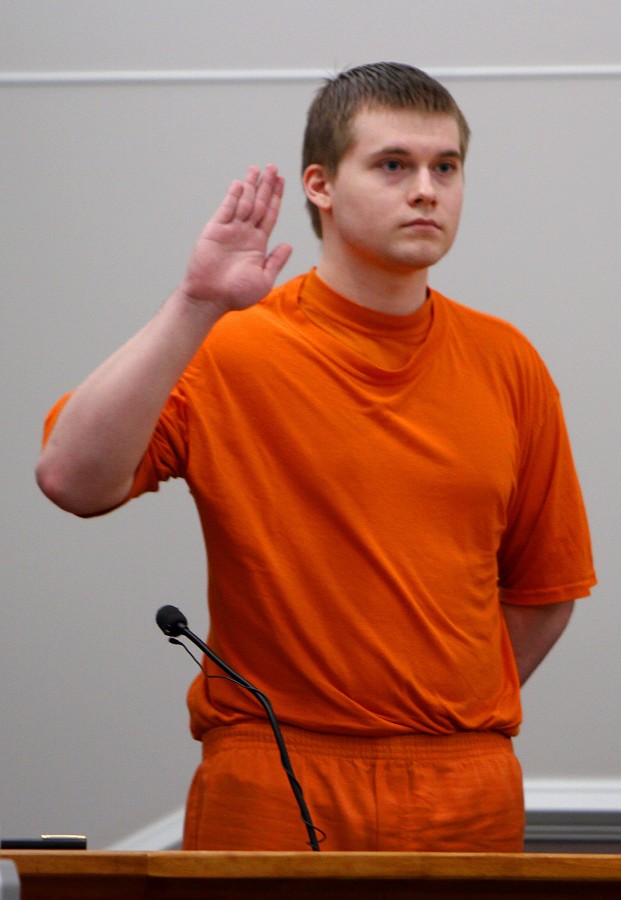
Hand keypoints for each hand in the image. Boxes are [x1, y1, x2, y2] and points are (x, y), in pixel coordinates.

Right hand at [180, 165, 291, 312]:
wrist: (210, 298)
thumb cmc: (237, 294)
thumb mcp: (264, 279)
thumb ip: (276, 261)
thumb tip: (288, 245)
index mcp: (258, 244)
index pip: (270, 214)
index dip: (277, 197)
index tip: (282, 181)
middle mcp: (245, 234)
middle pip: (259, 203)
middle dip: (266, 185)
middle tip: (273, 167)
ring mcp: (230, 231)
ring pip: (243, 203)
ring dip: (251, 186)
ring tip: (257, 169)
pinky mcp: (215, 230)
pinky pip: (226, 209)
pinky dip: (233, 196)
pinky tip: (240, 184)